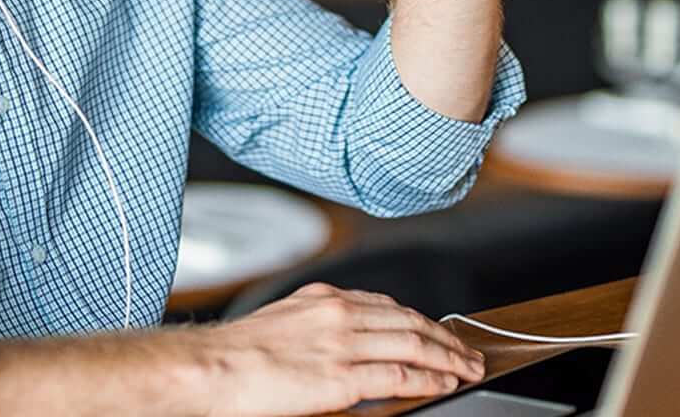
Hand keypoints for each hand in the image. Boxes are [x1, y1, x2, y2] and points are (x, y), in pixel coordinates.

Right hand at [190, 283, 484, 416]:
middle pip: (411, 322)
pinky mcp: (342, 377)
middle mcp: (340, 313)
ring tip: (468, 368)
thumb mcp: (284, 322)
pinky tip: (446, 382)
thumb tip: (340, 344)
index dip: (422, 320)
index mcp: (325, 298)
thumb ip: (317, 326)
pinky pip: (400, 376)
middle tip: (469, 351)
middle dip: (446, 338)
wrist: (210, 368)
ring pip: (414, 345)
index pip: (389, 306)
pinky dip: (429, 378)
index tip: (439, 331)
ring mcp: (343, 344)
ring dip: (448, 357)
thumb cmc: (235, 354)